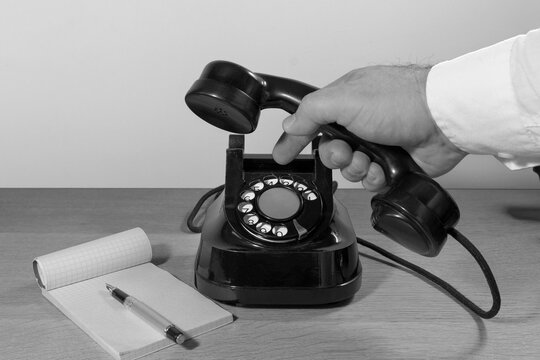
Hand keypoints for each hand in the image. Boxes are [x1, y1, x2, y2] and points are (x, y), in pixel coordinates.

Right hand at [272, 65, 466, 191]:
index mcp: (345, 102)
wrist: (443, 120)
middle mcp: (360, 123)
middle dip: (335, 156)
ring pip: (349, 169)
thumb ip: (311, 112)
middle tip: (347, 151)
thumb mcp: (345, 99)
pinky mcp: (392, 164)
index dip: (294, 139)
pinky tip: (383, 169)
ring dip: (357, 168)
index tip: (282, 155)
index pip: (310, 122)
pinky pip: (370, 181)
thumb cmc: (402, 101)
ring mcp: (377, 143)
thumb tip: (289, 126)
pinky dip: (374, 178)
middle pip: (329, 151)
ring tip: (370, 159)